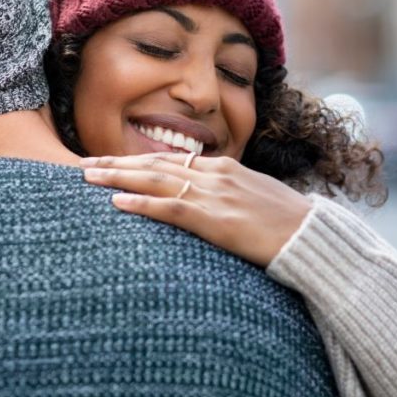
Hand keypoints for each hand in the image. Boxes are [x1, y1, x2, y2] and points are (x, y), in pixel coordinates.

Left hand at [81, 153, 312, 266]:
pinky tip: (117, 204)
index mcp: (225, 168)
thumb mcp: (254, 198)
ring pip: (155, 181)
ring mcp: (214, 194)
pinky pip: (170, 208)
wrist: (312, 236)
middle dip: (117, 163)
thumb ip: (227, 194)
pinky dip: (141, 204)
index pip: (171, 160)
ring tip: (88, 177)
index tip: (112, 162)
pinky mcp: (215, 219)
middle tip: (85, 164)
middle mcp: (215, 174)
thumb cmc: (288, 222)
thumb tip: (204, 200)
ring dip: (118, 178)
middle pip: (155, 164)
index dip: (138, 160)